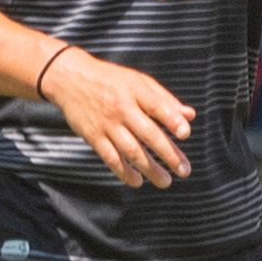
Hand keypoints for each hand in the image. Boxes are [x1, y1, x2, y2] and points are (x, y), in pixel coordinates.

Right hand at [39, 47, 192, 187]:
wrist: (70, 79)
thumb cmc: (111, 80)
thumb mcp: (138, 82)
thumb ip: (165, 99)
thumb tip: (190, 116)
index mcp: (136, 91)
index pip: (157, 106)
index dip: (172, 120)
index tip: (185, 134)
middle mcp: (122, 108)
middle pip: (148, 133)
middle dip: (168, 154)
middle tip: (184, 170)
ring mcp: (107, 124)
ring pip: (131, 150)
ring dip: (150, 168)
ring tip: (165, 181)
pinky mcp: (93, 136)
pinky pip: (111, 158)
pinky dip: (124, 172)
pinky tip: (137, 181)